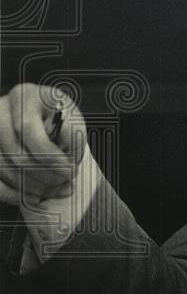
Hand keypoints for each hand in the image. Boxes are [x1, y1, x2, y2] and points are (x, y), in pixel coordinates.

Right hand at [0, 84, 85, 206]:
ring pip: (2, 168)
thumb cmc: (61, 121)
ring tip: (55, 189)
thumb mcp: (72, 121)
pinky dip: (14, 194)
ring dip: (32, 186)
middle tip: (65, 182)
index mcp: (25, 96)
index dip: (49, 156)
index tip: (69, 170)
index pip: (27, 129)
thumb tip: (64, 163)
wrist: (49, 124)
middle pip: (14, 152)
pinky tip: (35, 197)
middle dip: (44, 174)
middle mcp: (1, 110)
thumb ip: (71, 137)